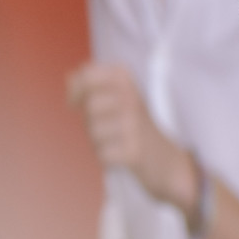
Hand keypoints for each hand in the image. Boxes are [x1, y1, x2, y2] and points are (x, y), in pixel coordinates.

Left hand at [67, 62, 197, 210]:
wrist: (169, 162)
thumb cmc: (137, 127)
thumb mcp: (122, 97)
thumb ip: (94, 84)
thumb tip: (69, 77)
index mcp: (127, 80)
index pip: (86, 76)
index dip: (75, 91)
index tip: (76, 102)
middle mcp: (132, 99)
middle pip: (89, 108)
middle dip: (91, 122)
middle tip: (111, 128)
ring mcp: (133, 125)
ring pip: (93, 133)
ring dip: (100, 142)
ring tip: (119, 142)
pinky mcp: (133, 152)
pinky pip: (102, 154)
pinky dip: (108, 159)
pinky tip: (123, 156)